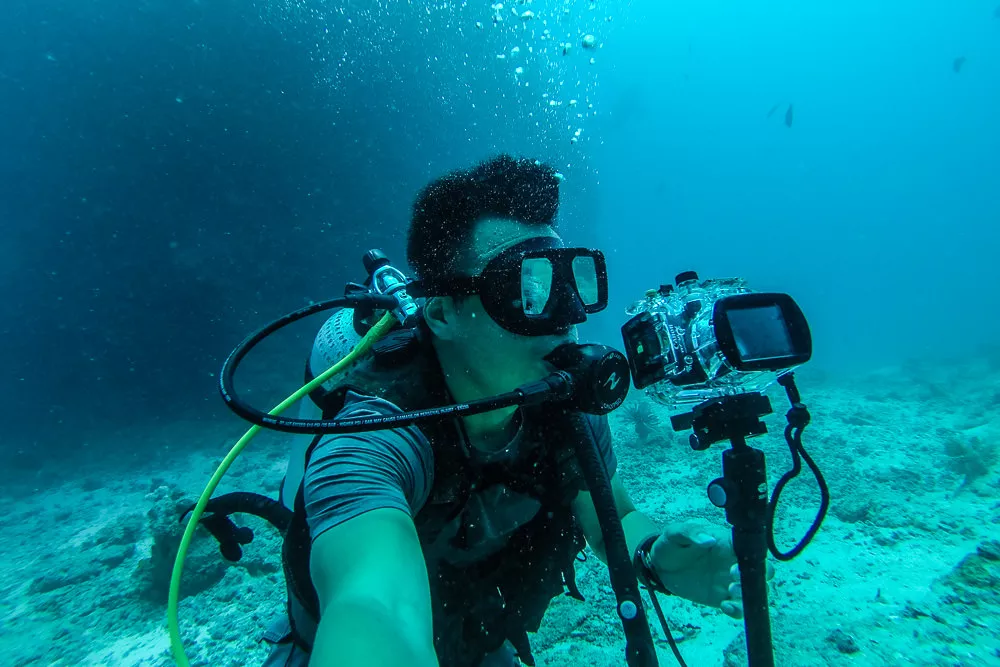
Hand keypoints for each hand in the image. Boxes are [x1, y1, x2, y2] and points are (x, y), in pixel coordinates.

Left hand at [646, 522, 773, 618]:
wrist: (658, 565)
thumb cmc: (671, 543)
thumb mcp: (676, 532)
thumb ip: (691, 532)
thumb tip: (708, 539)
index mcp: (726, 541)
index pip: (748, 546)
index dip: (750, 555)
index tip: (735, 563)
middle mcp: (733, 561)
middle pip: (762, 569)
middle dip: (757, 575)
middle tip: (733, 576)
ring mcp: (730, 580)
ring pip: (754, 590)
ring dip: (749, 593)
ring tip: (730, 591)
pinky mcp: (722, 596)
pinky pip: (738, 606)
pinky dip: (738, 610)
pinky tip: (725, 606)